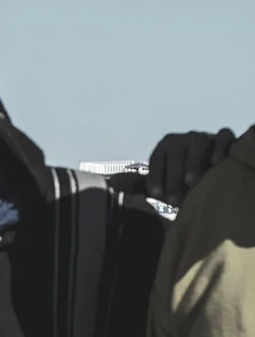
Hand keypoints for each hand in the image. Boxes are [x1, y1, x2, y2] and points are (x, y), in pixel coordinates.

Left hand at [115, 128, 235, 206]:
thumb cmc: (184, 184)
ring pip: (198, 143)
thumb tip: (112, 183)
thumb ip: (139, 184)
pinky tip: (216, 163)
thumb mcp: (163, 185)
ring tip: (192, 183)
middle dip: (173, 176)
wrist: (213, 180)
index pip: (157, 159)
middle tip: (173, 199)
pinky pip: (224, 136)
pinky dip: (220, 147)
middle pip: (175, 151)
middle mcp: (184, 139)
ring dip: (193, 162)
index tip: (155, 195)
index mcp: (165, 148)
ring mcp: (205, 137)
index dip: (154, 177)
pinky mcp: (225, 138)